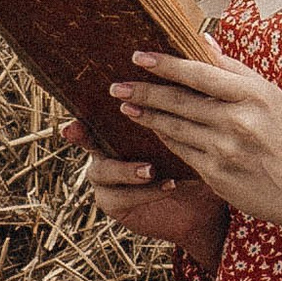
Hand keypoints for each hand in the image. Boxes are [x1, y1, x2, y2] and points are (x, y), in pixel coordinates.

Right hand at [62, 120, 229, 266]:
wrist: (206, 206)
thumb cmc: (201, 161)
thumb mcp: (193, 134)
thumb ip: (181, 112)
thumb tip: (189, 74)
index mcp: (121, 128)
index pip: (99, 113)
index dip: (84, 111)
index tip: (74, 115)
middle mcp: (107, 150)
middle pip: (88, 139)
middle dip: (82, 135)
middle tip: (79, 130)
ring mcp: (107, 179)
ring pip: (101, 171)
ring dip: (125, 169)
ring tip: (150, 169)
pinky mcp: (114, 204)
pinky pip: (119, 196)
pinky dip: (144, 191)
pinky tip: (170, 184)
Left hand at [108, 51, 281, 246]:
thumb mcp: (275, 98)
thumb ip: (237, 70)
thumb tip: (203, 41)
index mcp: (253, 95)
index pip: (199, 73)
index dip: (166, 65)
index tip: (139, 57)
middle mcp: (237, 120)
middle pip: (179, 100)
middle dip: (144, 90)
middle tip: (116, 84)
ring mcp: (224, 149)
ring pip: (174, 126)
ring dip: (146, 114)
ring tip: (126, 104)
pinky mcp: (216, 174)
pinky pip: (181, 150)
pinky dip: (164, 137)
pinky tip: (151, 128)